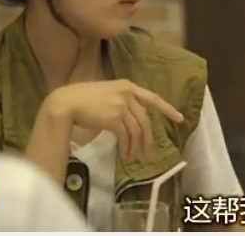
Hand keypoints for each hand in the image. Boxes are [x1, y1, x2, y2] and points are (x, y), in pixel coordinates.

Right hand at [43, 79, 183, 162]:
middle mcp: (128, 94)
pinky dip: (127, 149)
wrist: (65, 103)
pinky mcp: (114, 118)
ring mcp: (122, 105)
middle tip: (150, 155)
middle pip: (145, 121)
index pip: (153, 98)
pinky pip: (126, 137)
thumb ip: (122, 102)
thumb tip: (133, 120)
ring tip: (136, 160)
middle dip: (149, 140)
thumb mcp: (107, 93)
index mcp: (128, 86)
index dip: (167, 109)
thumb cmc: (81, 98)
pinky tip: (126, 157)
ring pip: (137, 131)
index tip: (180, 118)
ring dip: (137, 148)